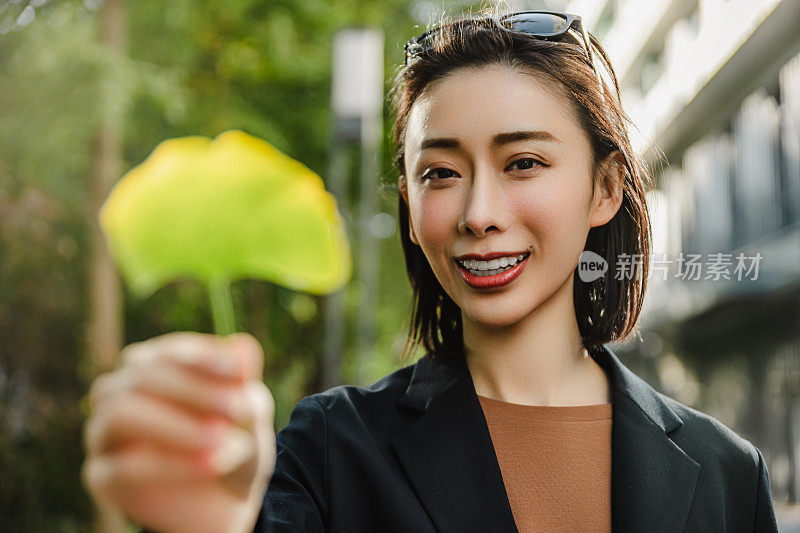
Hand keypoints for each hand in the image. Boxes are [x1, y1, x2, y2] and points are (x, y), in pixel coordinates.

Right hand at [82, 331, 275, 532]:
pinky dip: (169, 465)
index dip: (201, 356)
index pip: (169, 351)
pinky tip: (208, 466)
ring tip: (221, 439)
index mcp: (155, 366)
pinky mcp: (102, 476)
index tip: (237, 371)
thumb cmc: (234, 443)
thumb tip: (242, 345)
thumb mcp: (249, 413)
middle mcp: (121, 391)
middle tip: (236, 410)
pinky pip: (122, 466)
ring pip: (120, 413)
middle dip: (194, 390)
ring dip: (175, 425)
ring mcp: (104, 432)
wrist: (225, 502)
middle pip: (141, 375)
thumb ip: (243, 382)